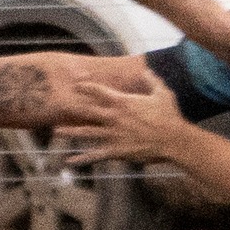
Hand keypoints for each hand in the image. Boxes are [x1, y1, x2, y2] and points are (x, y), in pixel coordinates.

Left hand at [59, 76, 187, 163]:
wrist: (173, 140)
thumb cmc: (169, 116)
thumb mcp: (162, 93)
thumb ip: (151, 80)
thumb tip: (146, 69)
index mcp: (123, 102)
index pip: (99, 91)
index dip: (86, 86)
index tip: (75, 84)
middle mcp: (114, 117)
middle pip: (86, 111)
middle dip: (70, 108)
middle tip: (56, 105)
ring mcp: (113, 135)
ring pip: (86, 133)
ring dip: (70, 132)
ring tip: (56, 131)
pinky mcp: (116, 151)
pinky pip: (95, 155)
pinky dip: (82, 159)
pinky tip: (70, 161)